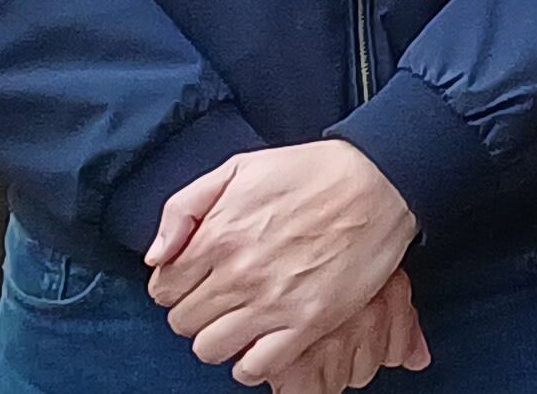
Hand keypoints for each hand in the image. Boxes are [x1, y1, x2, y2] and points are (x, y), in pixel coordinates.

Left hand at [145, 140, 418, 384]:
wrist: (380, 181)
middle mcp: (238, 274)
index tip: (198, 279)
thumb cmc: (312, 171)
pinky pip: (256, 368)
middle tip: (223, 297)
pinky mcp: (308, 322)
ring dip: (220, 338)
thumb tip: (155, 256)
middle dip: (197, 311)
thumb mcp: (238, 167)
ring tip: (241, 320)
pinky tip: (262, 342)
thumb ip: (183, 207)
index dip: (176, 286)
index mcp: (217, 236)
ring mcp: (273, 302)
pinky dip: (251, 363)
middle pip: (183, 323)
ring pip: (210, 349)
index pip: (163, 290)